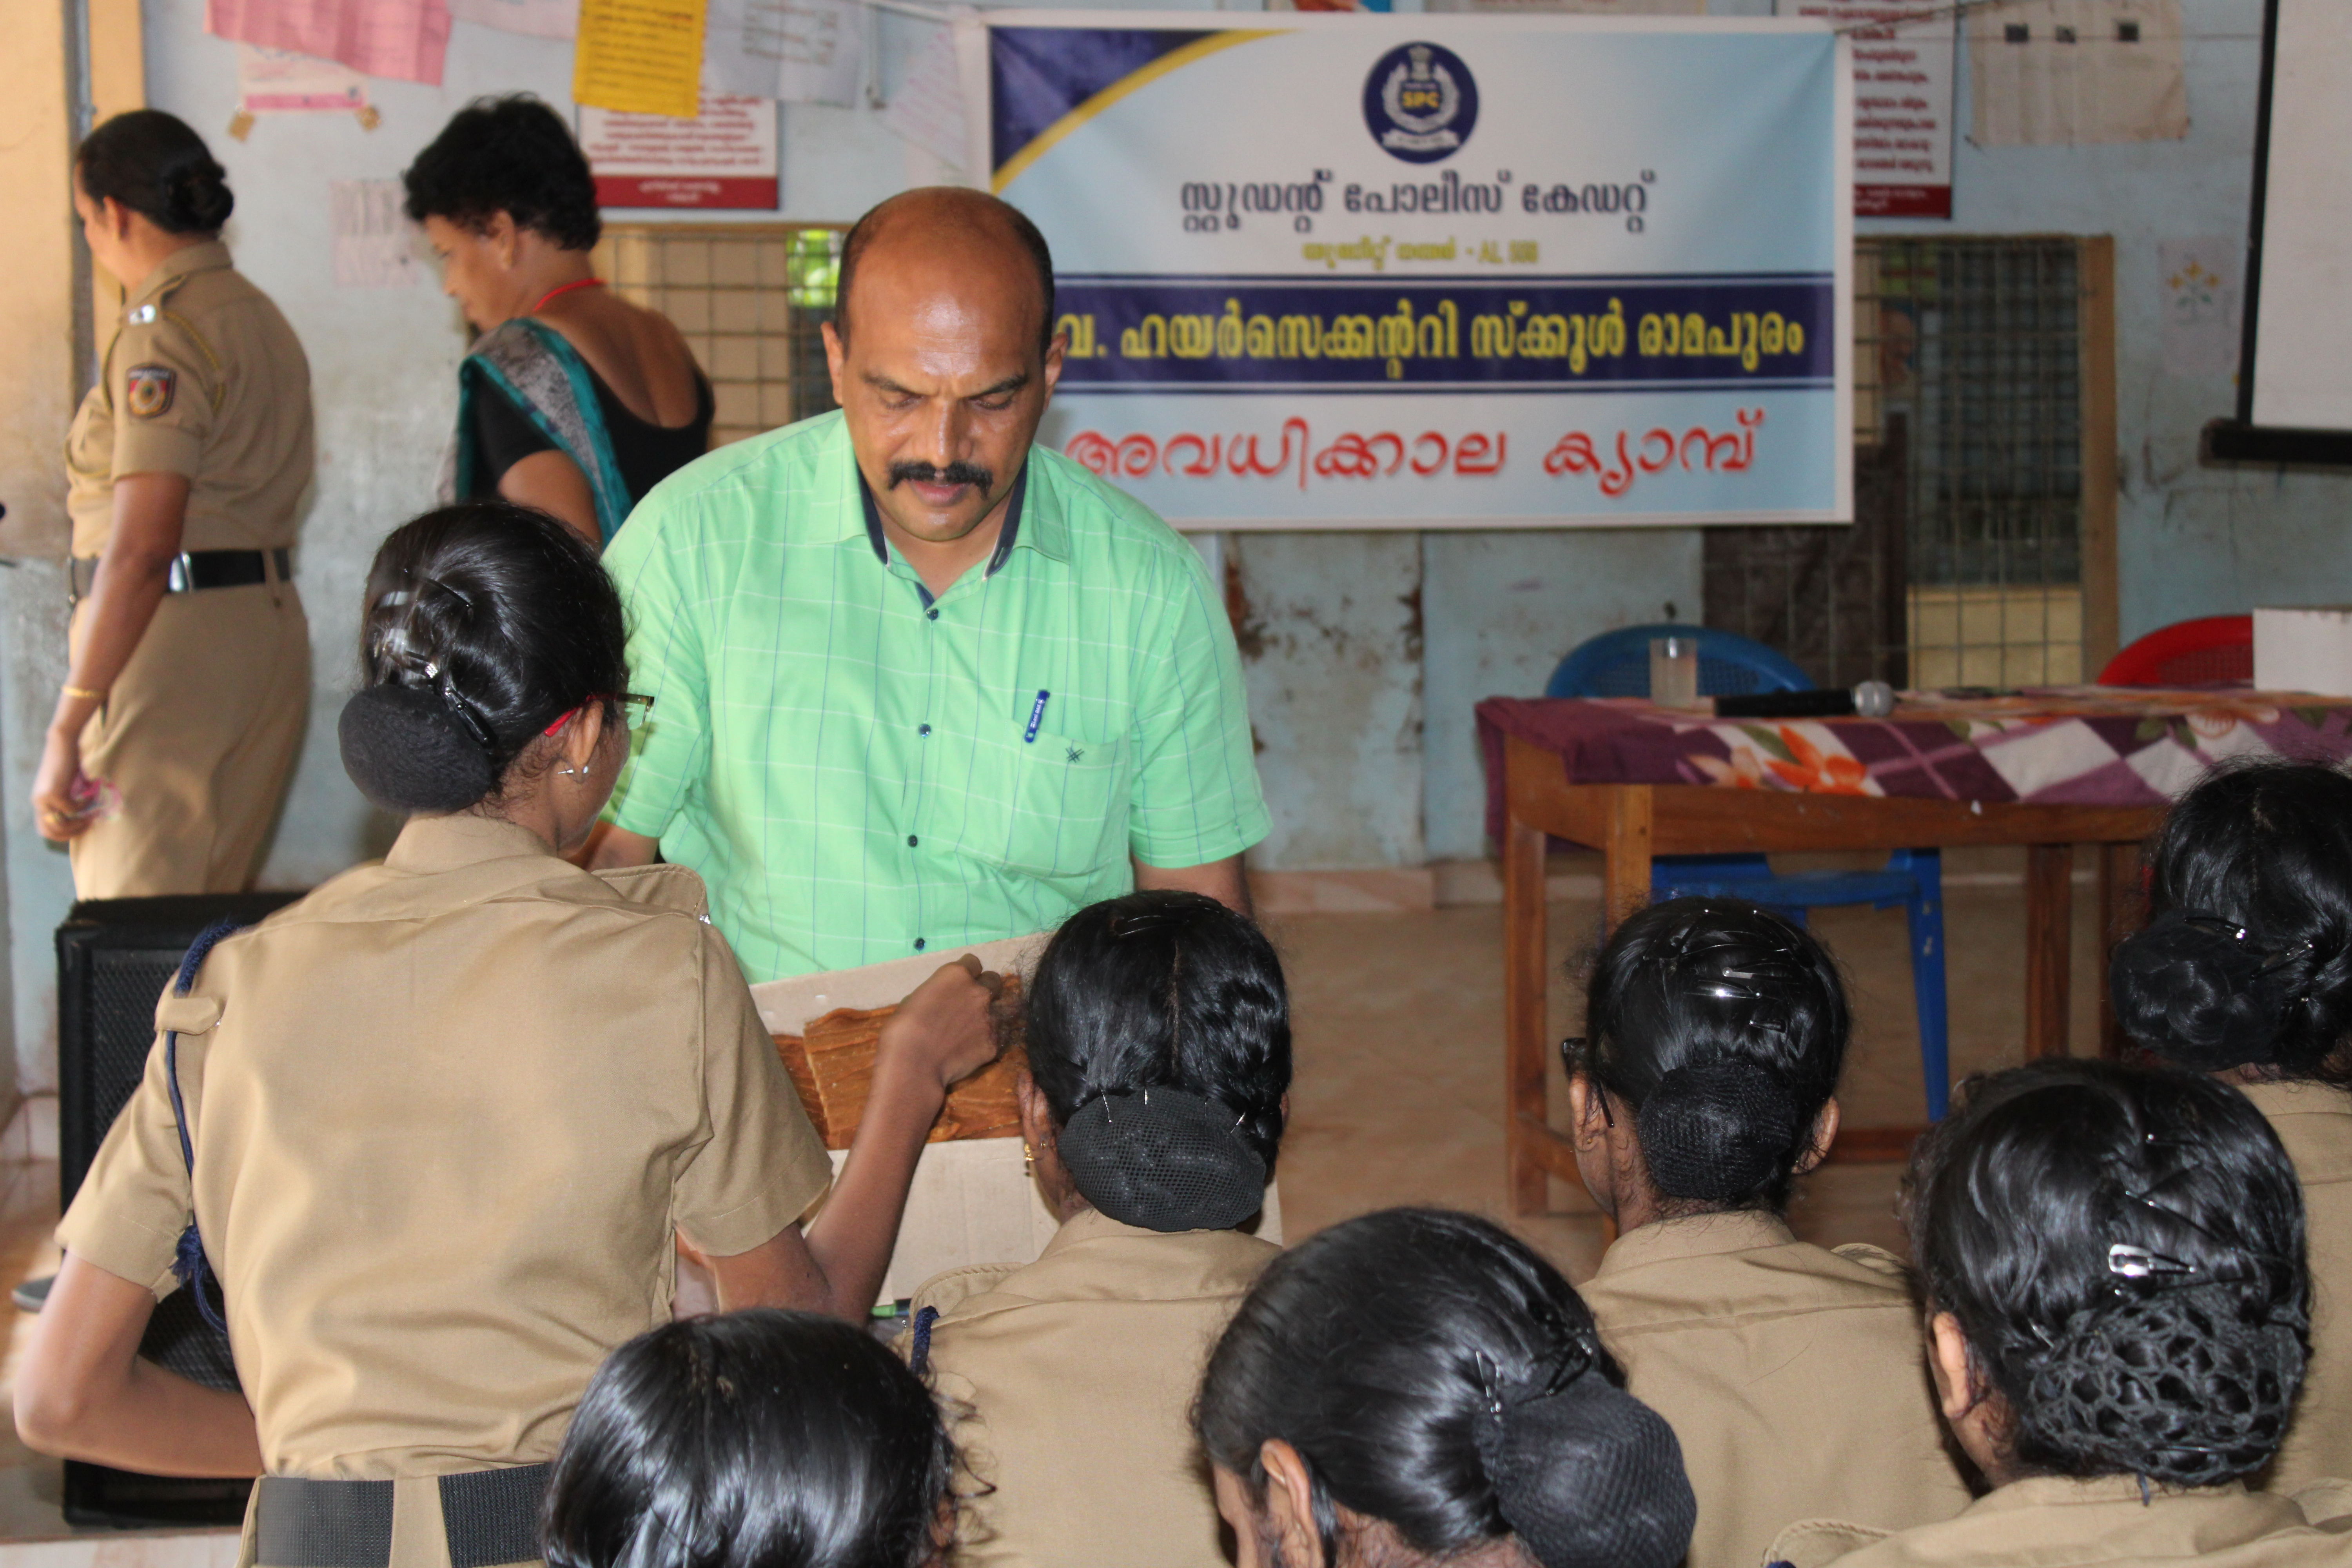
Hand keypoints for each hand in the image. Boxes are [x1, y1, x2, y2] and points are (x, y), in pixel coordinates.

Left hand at [32, 728, 96, 841]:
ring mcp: (44, 798)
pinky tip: (91, 796)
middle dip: (71, 832)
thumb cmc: (67, 761)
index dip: (62, 835)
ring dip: (78, 823)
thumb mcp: (64, 785)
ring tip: (91, 815)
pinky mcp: (54, 793)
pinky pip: (72, 809)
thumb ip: (66, 799)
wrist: (62, 743)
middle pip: (50, 831)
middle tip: (87, 825)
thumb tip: (80, 817)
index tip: (80, 829)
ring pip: (60, 824)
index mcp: (39, 801)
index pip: (45, 830)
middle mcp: (38, 802)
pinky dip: (84, 806)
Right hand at [876, 954, 1004, 1097]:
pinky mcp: (995, 1042)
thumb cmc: (903, 1029)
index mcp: (957, 975)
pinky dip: (988, 1038)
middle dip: (984, 988)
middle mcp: (979, 991)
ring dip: (989, 1014)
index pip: (973, 963)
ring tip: (972, 1028)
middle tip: (970, 1003)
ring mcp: (991, 1017)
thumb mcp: (916, 998)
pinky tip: (973, 1047)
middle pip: (993, 980)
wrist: (914, 1064)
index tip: (959, 984)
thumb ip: (938, 993)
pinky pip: (998, 1034)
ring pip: (1000, 1007)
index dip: (966, 973)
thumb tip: (943, 1000)